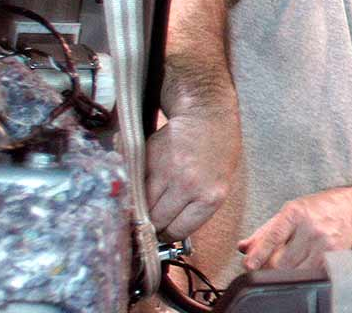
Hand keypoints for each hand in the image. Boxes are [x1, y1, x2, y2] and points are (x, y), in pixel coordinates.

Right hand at [146, 110, 240, 240]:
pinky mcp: (149, 159)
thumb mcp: (219, 184)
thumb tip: (170, 232)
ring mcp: (166, 171)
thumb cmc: (218, 151)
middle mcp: (188, 186)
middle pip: (155, 221)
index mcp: (210, 196)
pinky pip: (133, 185)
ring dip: (139, 209)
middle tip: (150, 222)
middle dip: (151, 225)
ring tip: (144, 206)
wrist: (207, 116)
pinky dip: (133, 190)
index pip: (177, 231)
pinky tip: (139, 189)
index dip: (166, 235)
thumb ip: (197, 208)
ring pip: (140, 205)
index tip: (162, 233)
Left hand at [237, 187, 351, 270]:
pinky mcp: (336, 255)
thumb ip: (264, 232)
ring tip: (285, 265)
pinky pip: (312, 274)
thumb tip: (243, 248)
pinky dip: (303, 274)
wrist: (350, 208)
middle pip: (281, 261)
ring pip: (296, 272)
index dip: (259, 254)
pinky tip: (303, 264)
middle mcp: (311, 227)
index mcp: (295, 213)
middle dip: (268, 268)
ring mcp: (325, 243)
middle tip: (265, 266)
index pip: (273, 237)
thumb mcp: (288, 213)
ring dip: (285, 274)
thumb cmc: (315, 209)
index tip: (248, 265)